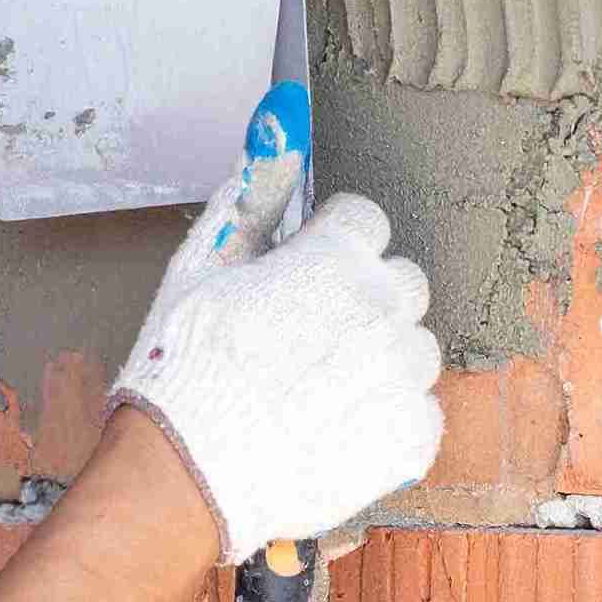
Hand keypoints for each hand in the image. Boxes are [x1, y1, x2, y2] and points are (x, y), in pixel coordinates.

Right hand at [108, 81, 443, 563]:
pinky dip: (385, 423)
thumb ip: (251, 195)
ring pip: (413, 350)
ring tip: (315, 394)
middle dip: (362, 303)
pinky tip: (332, 429)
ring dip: (376, 364)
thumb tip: (279, 125)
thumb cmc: (182, 370)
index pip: (364, 221)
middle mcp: (383, 307)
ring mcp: (403, 374)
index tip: (300, 280)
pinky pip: (419, 414)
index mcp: (335, 257)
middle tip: (305, 342)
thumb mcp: (200, 267)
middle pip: (401, 282)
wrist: (185, 476)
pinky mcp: (413, 436)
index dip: (325, 251)